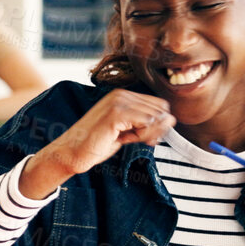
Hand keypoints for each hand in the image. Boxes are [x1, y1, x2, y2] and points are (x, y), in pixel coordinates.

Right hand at [27, 89, 174, 188]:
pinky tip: (124, 139)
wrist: (72, 152)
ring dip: (146, 134)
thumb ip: (146, 124)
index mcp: (123, 94)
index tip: (144, 137)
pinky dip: (140, 136)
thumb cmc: (97, 143)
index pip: (160, 105)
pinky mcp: (116, 113)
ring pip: (155, 117)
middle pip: (160, 111)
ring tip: (126, 138)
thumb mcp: (126, 130)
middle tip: (134, 139)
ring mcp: (118, 102)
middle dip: (154, 130)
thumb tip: (172, 119)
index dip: (157, 124)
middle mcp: (121, 94)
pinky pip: (146, 124)